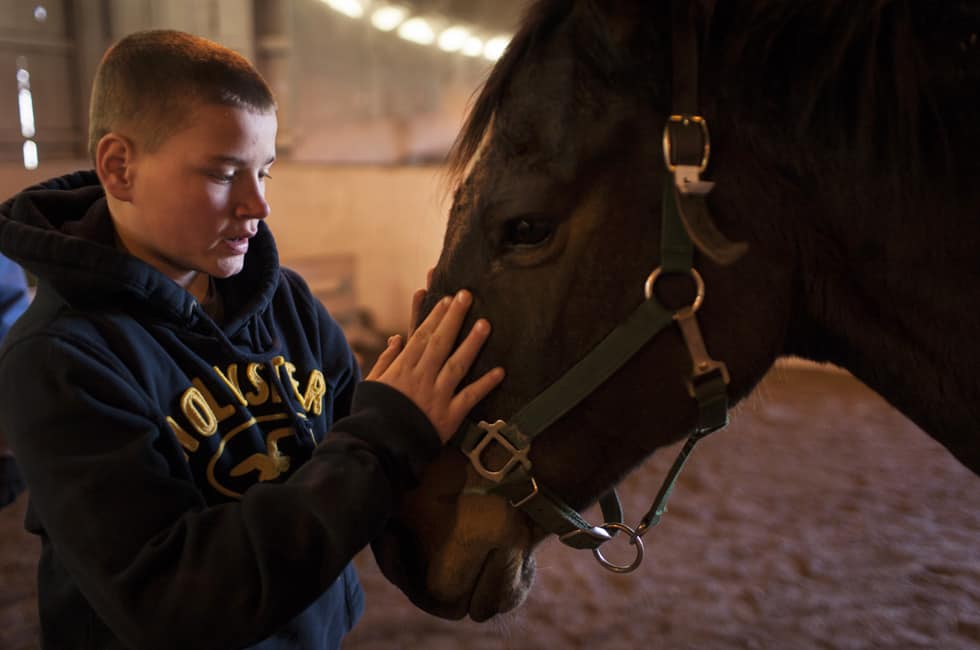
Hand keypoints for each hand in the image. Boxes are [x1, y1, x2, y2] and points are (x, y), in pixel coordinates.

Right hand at [366, 290, 503, 442]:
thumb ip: (386, 360)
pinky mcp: (449, 416)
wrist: (378, 447)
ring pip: (457, 364)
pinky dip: (485, 384)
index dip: (435, 316)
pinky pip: (470, 397)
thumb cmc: (373, 414)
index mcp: (403, 368)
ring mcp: (437, 395)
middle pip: (441, 342)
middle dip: (454, 317)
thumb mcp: (372, 383)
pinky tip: (500, 371)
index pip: (422, 336)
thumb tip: (397, 337)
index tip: (447, 299)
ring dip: (472, 343)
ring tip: (486, 324)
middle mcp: (421, 377)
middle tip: (467, 296)